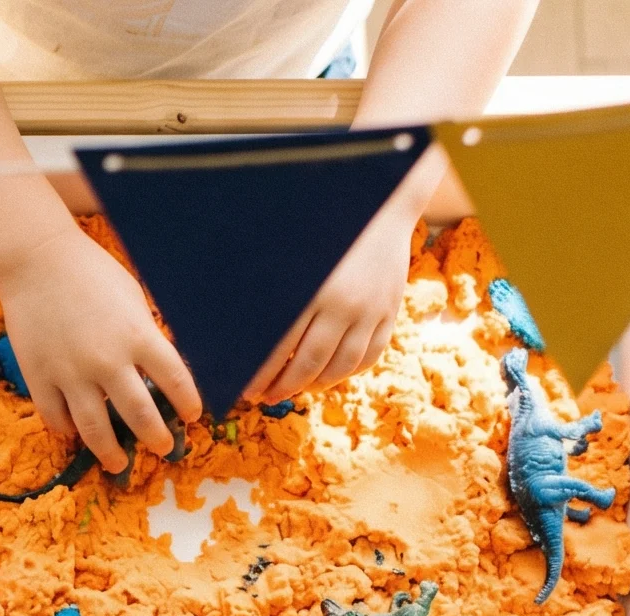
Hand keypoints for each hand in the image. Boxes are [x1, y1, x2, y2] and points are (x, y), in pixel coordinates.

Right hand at [0, 226, 200, 473]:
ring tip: (119, 463)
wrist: (37, 261)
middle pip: (140, 416)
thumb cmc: (92, 273)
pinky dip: (68, 430)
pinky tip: (76, 433)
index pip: (176, 381)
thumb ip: (146, 336)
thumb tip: (159, 372)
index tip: (192, 416)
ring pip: (95, 430)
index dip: (189, 404)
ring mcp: (71, 374)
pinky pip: (56, 418)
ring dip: (112, 453)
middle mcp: (107, 361)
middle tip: (163, 448)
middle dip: (157, 439)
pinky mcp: (39, 378)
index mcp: (138, 336)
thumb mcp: (133, 299)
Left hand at [243, 202, 411, 403]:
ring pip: (342, 366)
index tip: (246, 389)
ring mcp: (371, 311)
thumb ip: (270, 287)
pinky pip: (371, 355)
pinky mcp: (390, 312)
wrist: (384, 204)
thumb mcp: (291, 250)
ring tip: (296, 390)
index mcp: (313, 289)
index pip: (280, 346)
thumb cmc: (326, 224)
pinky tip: (330, 375)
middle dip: (284, 386)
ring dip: (316, 384)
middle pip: (309, 363)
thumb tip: (239, 320)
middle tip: (266, 398)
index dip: (261, 373)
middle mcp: (344, 305)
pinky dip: (349, 373)